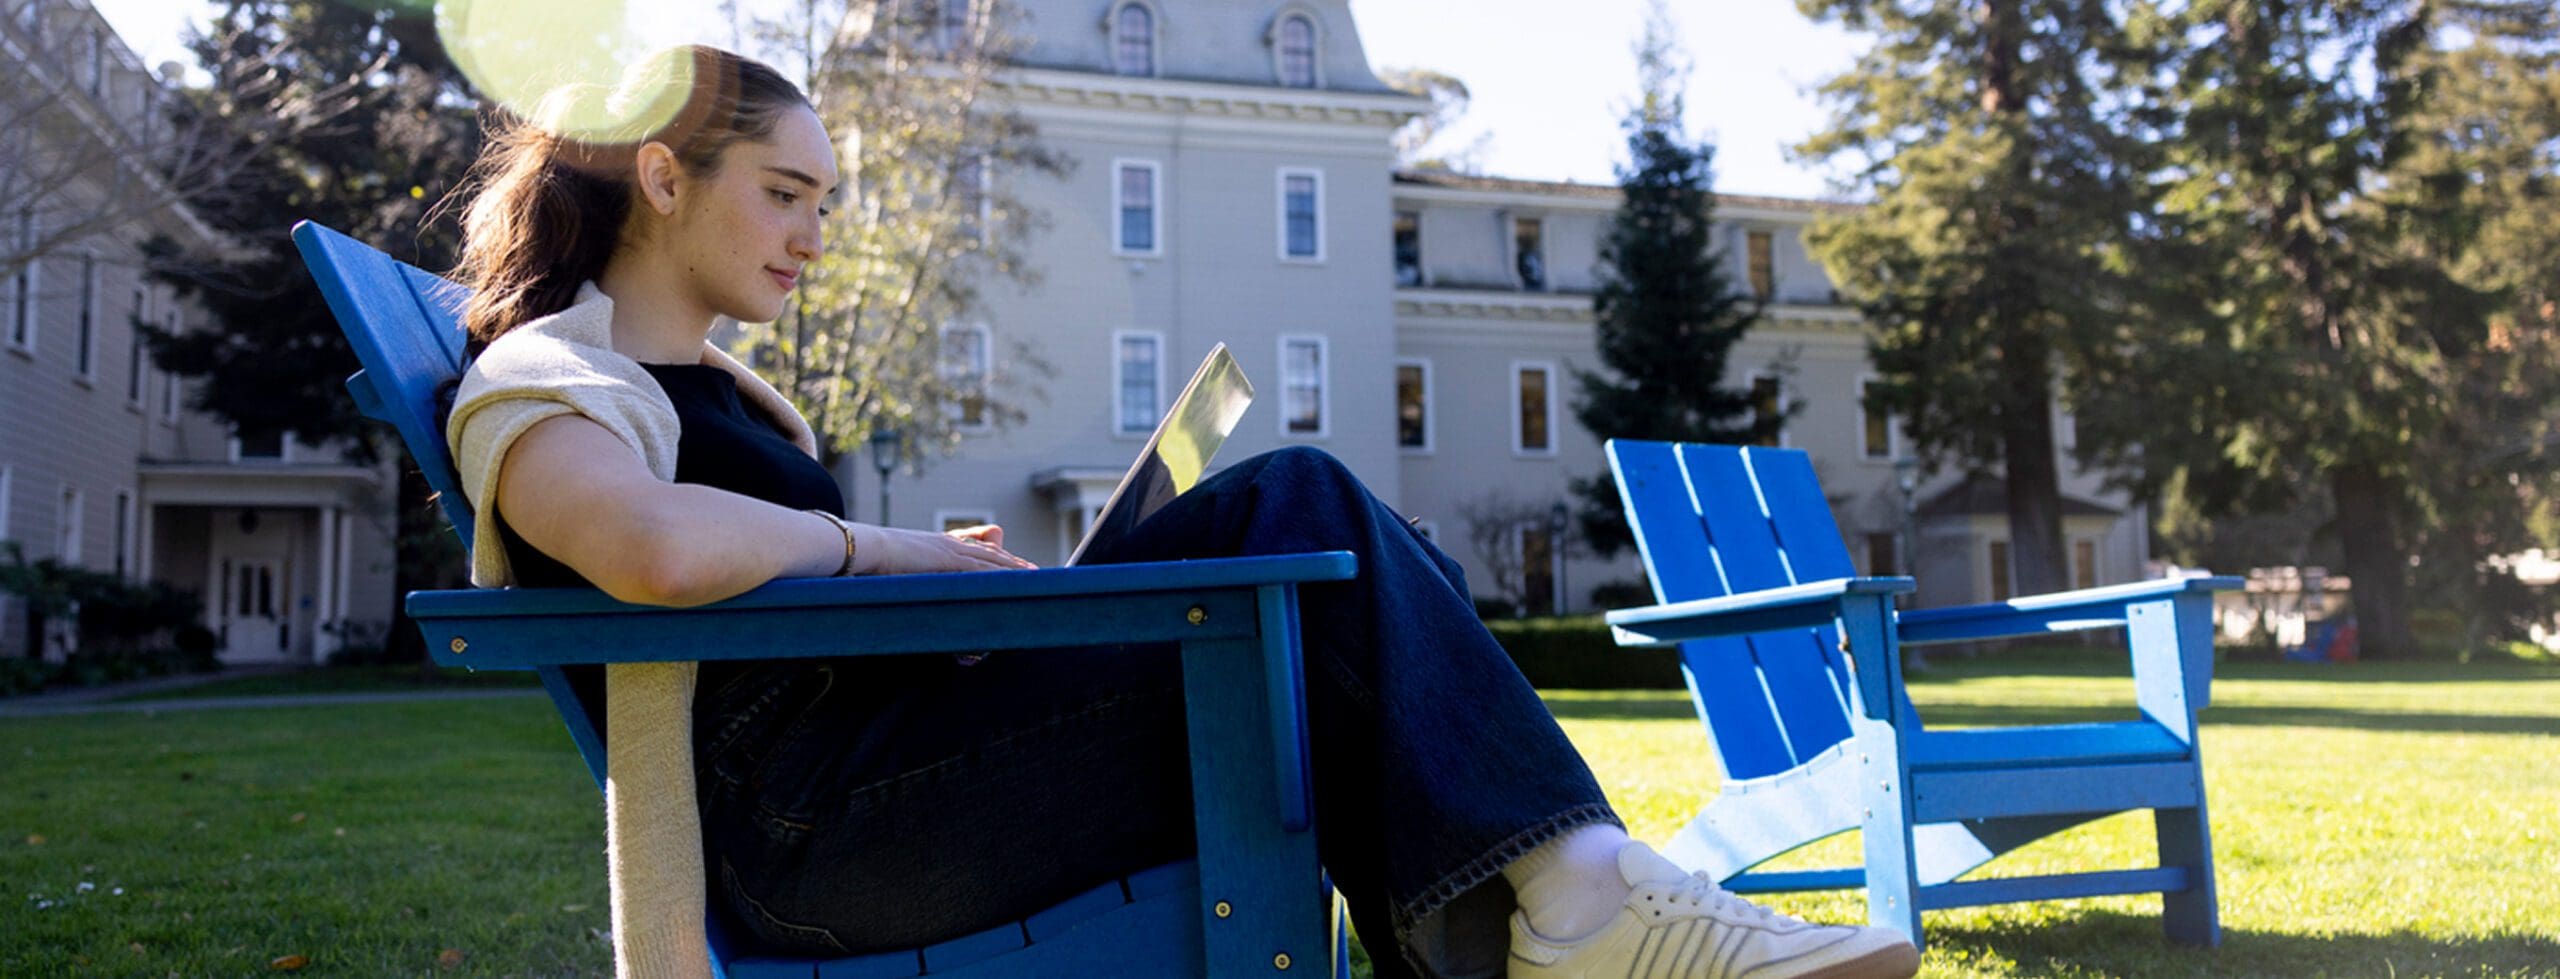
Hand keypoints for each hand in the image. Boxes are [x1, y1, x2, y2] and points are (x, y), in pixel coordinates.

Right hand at [857, 523, 1038, 574]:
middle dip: (1013, 563)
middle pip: (989, 554)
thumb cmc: (872, 561)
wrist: (864, 547)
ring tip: (1036, 577)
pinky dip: (1001, 575)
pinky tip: (1015, 581)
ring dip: (1014, 569)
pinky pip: (982, 569)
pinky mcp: (948, 561)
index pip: (974, 551)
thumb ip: (910, 573)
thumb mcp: (896, 567)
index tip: (1013, 564)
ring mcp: (949, 551)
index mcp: (936, 545)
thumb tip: (908, 581)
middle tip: (1035, 572)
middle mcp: (947, 544)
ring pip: (991, 561)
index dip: (996, 558)